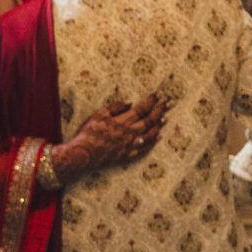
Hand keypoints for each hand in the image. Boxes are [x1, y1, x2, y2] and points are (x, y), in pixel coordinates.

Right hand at [49, 92, 167, 185]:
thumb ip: (115, 108)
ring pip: (150, 134)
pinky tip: (157, 137)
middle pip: (149, 120)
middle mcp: (129, 133)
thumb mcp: (98, 115)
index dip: (150, 102)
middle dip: (159, 111)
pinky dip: (152, 142)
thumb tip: (130, 103)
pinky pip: (145, 148)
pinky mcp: (128, 155)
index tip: (156, 96)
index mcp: (122, 121)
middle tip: (168, 104)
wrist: (84, 155)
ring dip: (158, 126)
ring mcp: (130, 145)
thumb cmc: (88, 134)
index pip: (141, 109)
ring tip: (165, 119)